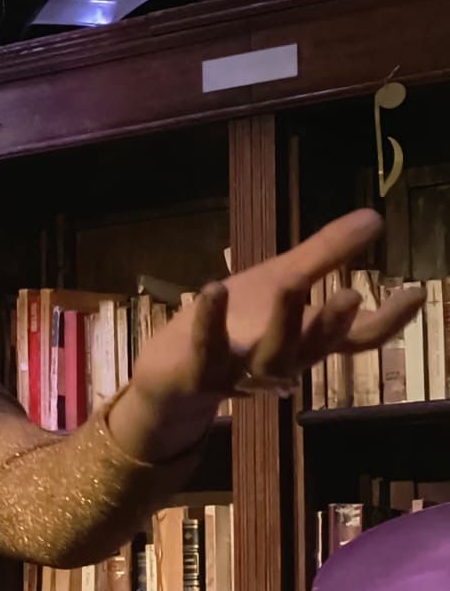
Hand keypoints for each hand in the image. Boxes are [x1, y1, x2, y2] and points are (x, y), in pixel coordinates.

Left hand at [114, 209, 423, 460]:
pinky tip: (213, 289)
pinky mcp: (199, 373)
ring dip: (280, 322)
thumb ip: (326, 254)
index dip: (390, 319)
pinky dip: (210, 322)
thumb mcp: (282, 280)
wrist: (173, 371)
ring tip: (289, 283)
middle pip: (312, 348)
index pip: (359, 338)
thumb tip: (375, 217)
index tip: (418, 291)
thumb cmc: (236, 326)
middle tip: (352, 295)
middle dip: (331, 324)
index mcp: (307, 341)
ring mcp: (240, 371)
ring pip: (268, 356)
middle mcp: (281, 360)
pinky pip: (206, 350)